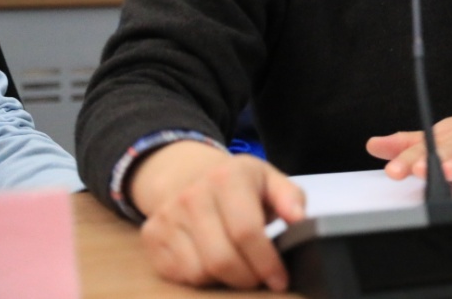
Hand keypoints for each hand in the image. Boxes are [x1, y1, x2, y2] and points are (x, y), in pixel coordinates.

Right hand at [130, 141, 305, 289]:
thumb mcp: (267, 178)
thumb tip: (299, 219)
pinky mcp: (152, 236)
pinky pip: (180, 275)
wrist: (184, 172)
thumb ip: (289, 197)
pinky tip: (213, 263)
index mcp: (228, 178)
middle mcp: (193, 196)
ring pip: (200, 272)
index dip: (266, 262)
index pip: (247, 232)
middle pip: (221, 258)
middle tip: (259, 279)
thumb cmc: (236, 181)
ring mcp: (168, 217)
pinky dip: (201, 278)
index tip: (280, 279)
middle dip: (247, 277)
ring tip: (238, 267)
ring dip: (225, 279)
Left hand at [366, 93, 451, 184]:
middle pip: (445, 153)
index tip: (392, 170)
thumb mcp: (442, 136)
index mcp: (446, 140)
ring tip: (447, 170)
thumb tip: (373, 145)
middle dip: (429, 162)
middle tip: (413, 170)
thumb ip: (408, 144)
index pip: (422, 150)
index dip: (406, 160)